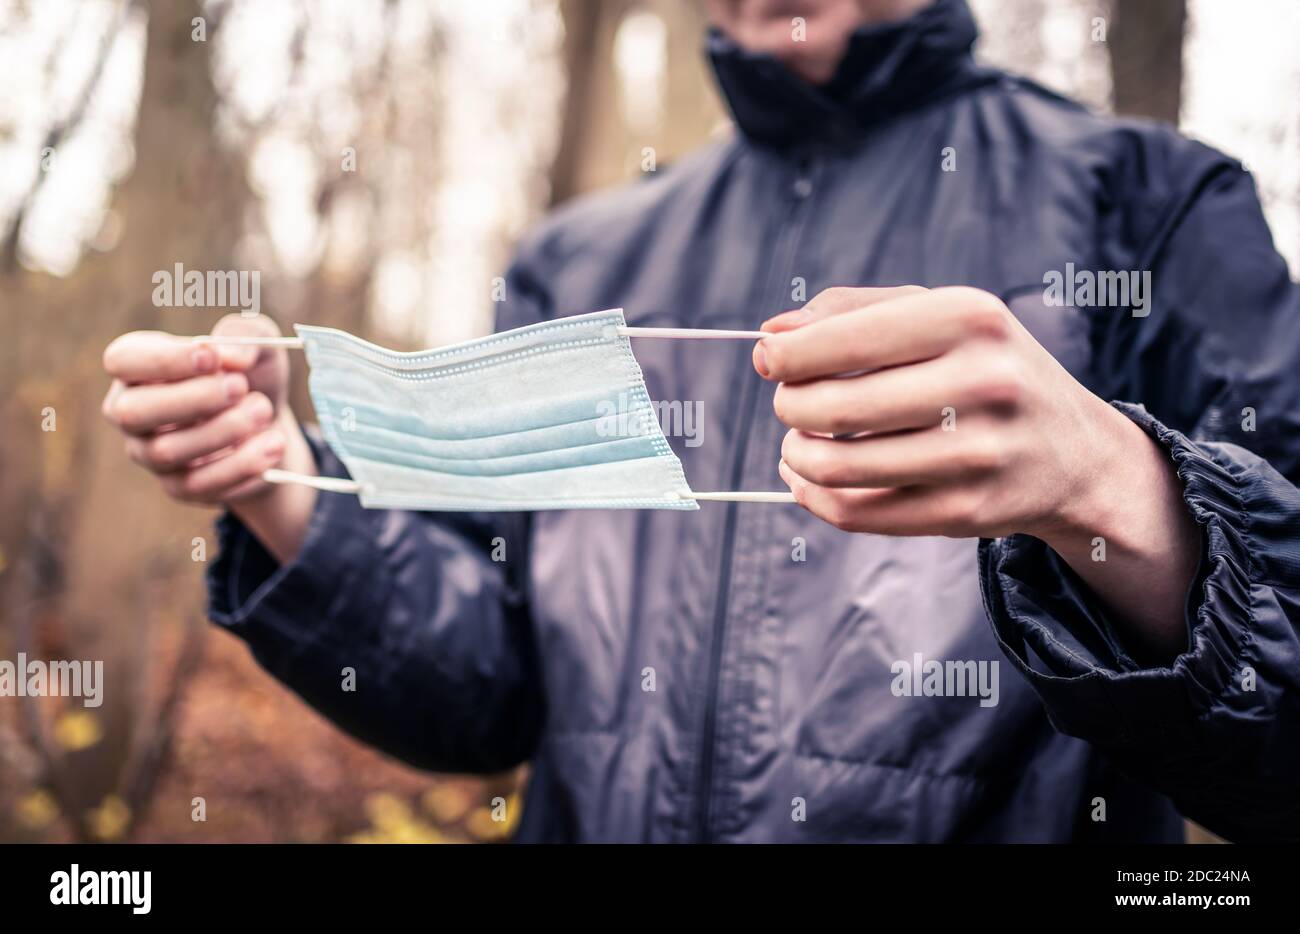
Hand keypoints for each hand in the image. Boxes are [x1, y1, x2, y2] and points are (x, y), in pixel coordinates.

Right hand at [102, 313, 316, 561]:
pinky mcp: (178, 487)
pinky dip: (241, 464)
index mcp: (138, 366)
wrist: (271, 424)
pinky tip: (273, 444)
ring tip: (264, 410)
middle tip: (241, 387)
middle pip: (133, 412)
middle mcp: (131, 411)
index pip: (123, 360)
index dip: (164, 360)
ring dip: (223, 431)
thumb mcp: (259, 342)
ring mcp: (149, 453)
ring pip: (167, 451)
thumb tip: (230, 357)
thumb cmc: (251, 373)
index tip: (211, 357)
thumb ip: (245, 336)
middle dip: (192, 400)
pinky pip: (199, 484)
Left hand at [754, 285, 1198, 660]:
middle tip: (789, 404)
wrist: (1073, 452)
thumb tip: (771, 335)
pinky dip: (813, 497)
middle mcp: (982, 383)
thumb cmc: (988, 368)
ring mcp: (977, 454)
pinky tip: (808, 480)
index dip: (786, 356)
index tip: (767, 361)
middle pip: (832, 407)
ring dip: (795, 455)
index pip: (845, 341)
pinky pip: (857, 513)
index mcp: (970, 319)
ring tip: (797, 443)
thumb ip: (851, 311)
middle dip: (789, 407)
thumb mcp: (940, 315)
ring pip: (838, 467)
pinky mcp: (967, 512)